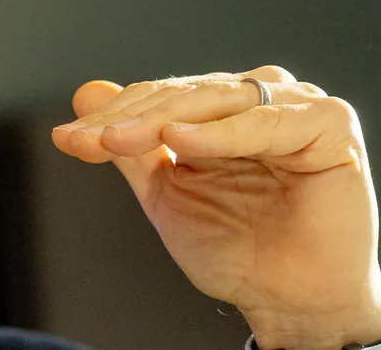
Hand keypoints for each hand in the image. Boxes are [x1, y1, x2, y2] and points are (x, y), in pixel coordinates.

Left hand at [52, 65, 380, 349]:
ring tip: (116, 140)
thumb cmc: (234, 247)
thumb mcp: (165, 190)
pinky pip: (263, 123)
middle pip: (178, 95)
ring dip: (158, 120)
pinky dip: (218, 133)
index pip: (155, 98)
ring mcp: (293, 105)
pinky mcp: (327, 124)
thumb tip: (85, 92)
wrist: (287, 301)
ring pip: (212, 101)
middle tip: (84, 140)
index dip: (109, 117)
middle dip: (124, 119)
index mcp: (220, 107)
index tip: (66, 139)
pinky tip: (179, 140)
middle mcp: (255, 98)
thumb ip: (128, 143)